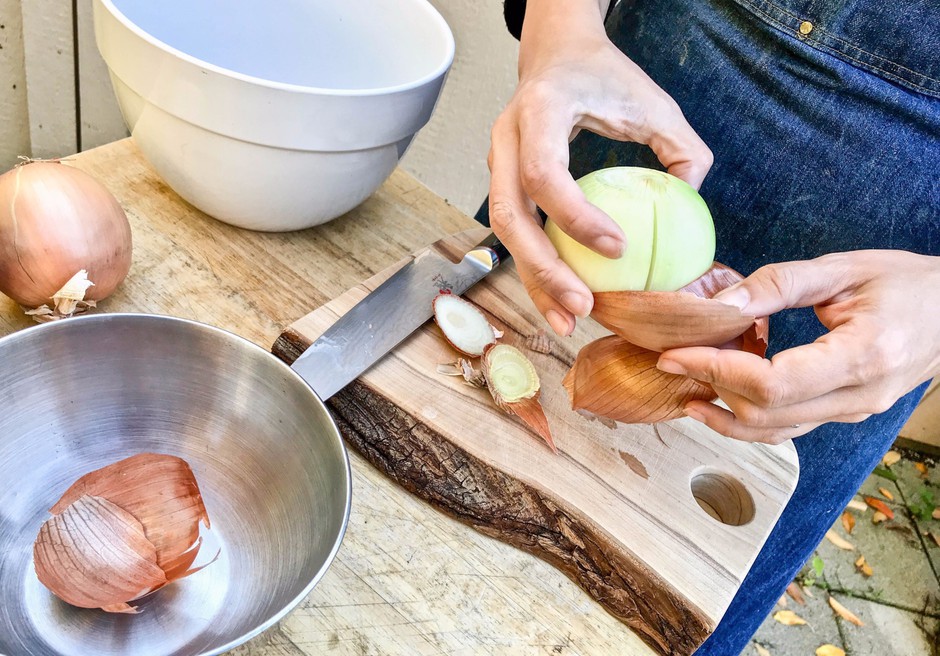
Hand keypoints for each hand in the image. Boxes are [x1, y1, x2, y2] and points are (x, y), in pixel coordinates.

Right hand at [487, 0, 712, 335]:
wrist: (557, 55)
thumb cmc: (605, 76)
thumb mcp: (655, 101)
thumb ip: (682, 149)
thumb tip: (689, 206)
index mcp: (540, 110)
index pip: (544, 171)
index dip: (576, 217)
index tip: (619, 248)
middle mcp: (505, 138)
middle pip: (510, 215)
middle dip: (544, 268)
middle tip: (583, 306)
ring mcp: (497, 162)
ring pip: (504, 233)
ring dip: (534, 281)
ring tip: (567, 320)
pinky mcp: (502, 183)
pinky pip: (514, 234)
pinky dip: (535, 271)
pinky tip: (559, 302)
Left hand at [656, 250, 939, 443]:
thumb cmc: (907, 283)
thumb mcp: (844, 269)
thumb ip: (779, 283)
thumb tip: (721, 303)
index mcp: (863, 357)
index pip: (772, 382)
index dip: (716, 370)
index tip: (675, 352)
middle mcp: (859, 397)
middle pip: (767, 412)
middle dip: (710, 386)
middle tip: (670, 359)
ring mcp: (854, 412)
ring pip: (774, 430)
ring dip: (722, 412)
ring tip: (682, 383)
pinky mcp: (845, 413)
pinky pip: (788, 427)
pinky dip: (746, 419)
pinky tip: (714, 401)